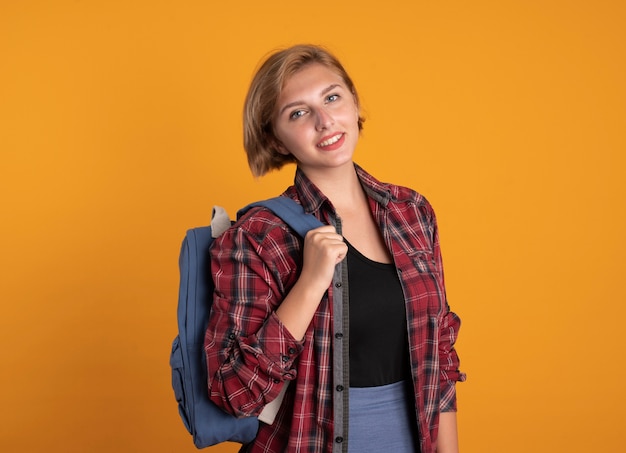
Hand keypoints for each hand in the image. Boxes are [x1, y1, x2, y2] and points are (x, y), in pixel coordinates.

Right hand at [275, 225, 346, 339]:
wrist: (311, 281)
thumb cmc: (315, 266)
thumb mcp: (314, 246)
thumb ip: (322, 237)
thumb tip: (336, 230)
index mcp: (310, 233)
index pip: (331, 229)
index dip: (330, 241)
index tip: (322, 252)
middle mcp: (316, 235)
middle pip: (337, 235)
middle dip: (335, 246)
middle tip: (325, 257)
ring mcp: (323, 242)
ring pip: (342, 242)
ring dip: (338, 252)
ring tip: (327, 260)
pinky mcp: (330, 250)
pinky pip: (345, 248)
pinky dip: (341, 257)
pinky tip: (331, 262)